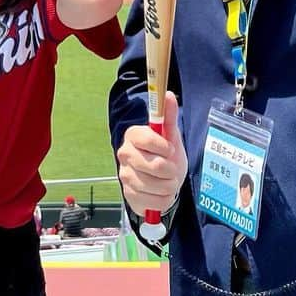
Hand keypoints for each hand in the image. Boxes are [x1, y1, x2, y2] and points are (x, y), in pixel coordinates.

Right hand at [117, 92, 187, 216]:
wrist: (162, 182)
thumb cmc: (166, 156)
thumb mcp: (171, 137)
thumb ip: (169, 116)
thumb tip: (169, 94)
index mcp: (133, 135)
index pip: (147, 139)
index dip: (163, 147)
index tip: (170, 150)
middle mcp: (124, 154)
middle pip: (155, 166)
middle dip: (170, 170)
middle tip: (170, 168)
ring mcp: (125, 175)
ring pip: (157, 185)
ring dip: (169, 185)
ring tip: (167, 180)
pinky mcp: (128, 195)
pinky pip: (155, 201)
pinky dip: (164, 199)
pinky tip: (160, 192)